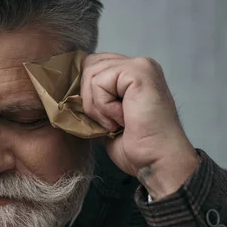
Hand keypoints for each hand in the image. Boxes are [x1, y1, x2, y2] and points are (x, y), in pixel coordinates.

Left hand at [80, 53, 198, 199]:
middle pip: (89, 66)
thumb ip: (95, 101)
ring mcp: (140, 66)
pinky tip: (122, 120)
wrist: (157, 161)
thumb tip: (70, 96)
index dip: (86, 92)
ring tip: (116, 122)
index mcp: (133, 74)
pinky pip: (99, 82)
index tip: (99, 119)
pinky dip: (104, 107)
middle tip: (109, 123)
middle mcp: (139, 65)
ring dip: (97, 106)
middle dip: (89, 99)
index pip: (94, 67)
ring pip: (92, 74)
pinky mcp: (138, 72)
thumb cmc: (138, 148)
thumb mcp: (106, 119)